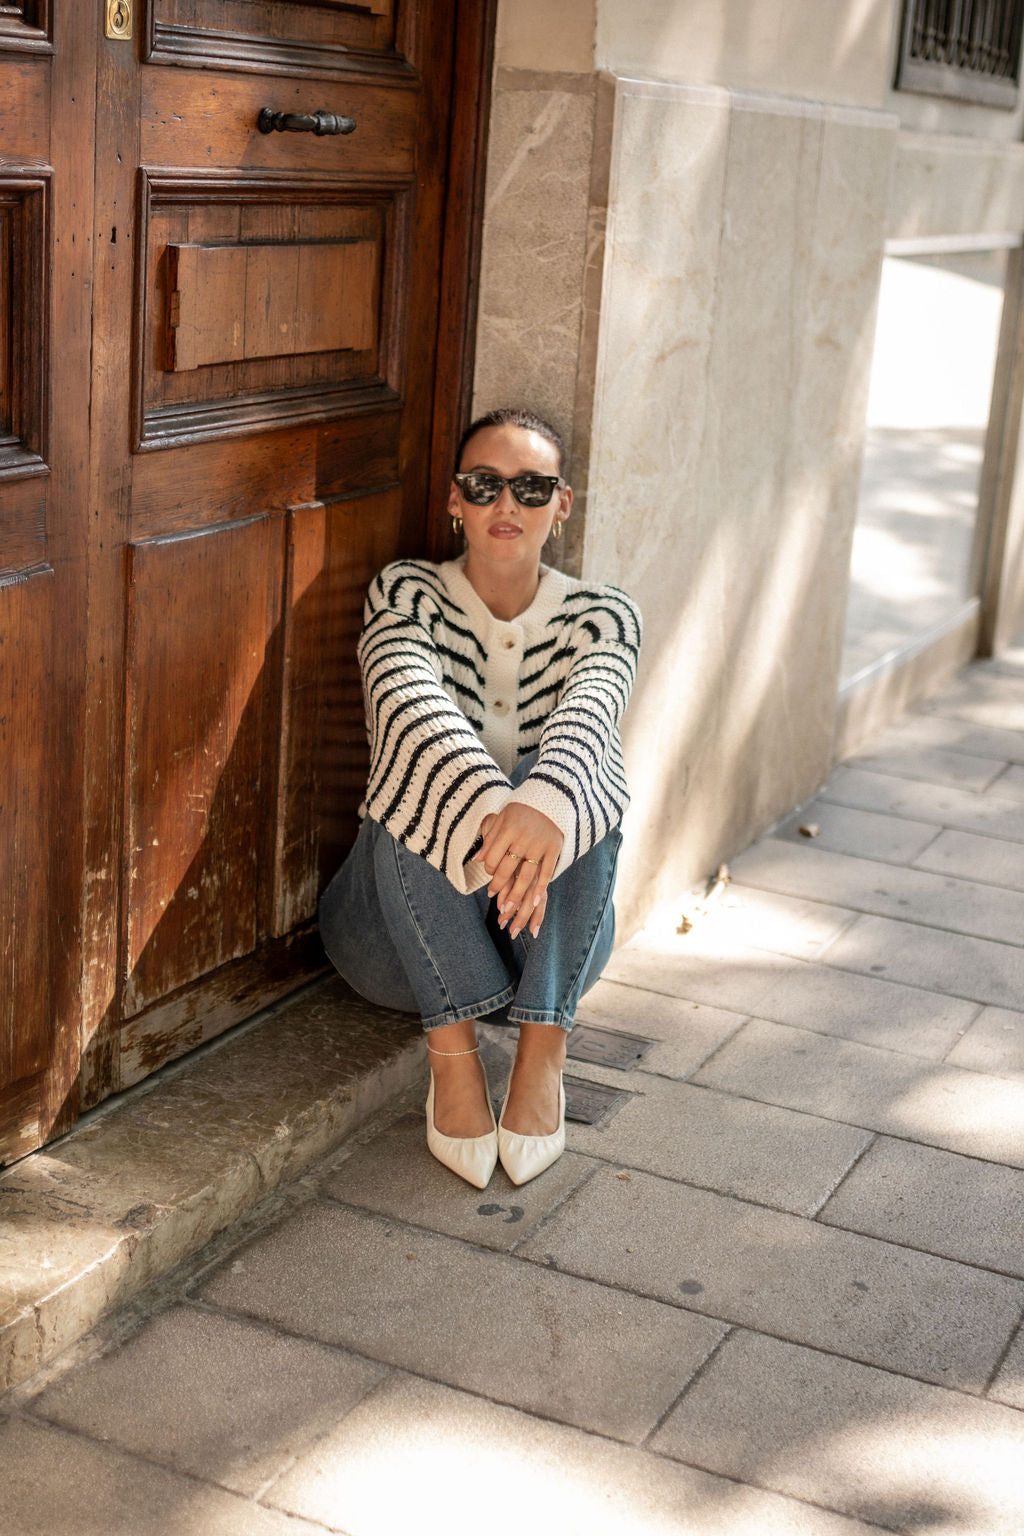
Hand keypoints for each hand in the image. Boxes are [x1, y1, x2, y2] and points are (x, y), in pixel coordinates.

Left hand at [473, 804, 562, 937]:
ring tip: (508, 909)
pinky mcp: (554, 848)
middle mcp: (523, 839)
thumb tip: (478, 860)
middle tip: (495, 900)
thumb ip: (491, 839)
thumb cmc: (522, 809)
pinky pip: (547, 871)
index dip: (489, 871)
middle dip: (499, 887)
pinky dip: (540, 888)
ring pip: (526, 875)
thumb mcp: (502, 818)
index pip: (493, 858)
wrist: (551, 796)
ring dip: (517, 895)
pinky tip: (534, 901)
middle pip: (508, 869)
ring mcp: (540, 845)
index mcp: (507, 830)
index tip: (489, 880)